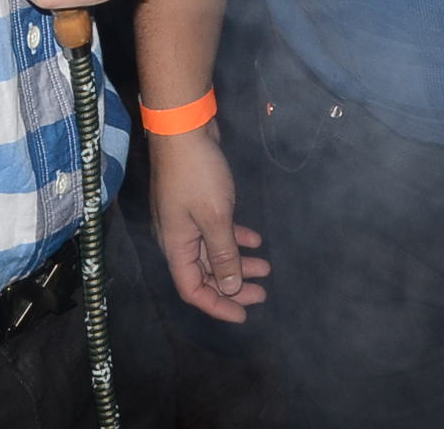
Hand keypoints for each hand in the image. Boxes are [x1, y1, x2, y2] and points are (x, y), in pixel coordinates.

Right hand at [149, 124, 268, 321]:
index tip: (244, 315)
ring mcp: (187, 219)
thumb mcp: (215, 218)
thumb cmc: (197, 174)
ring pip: (213, 252)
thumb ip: (224, 255)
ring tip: (266, 269)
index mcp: (177, 246)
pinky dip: (236, 238)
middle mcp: (178, 238)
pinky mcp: (197, 203)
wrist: (183, 128)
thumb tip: (230, 288)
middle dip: (233, 286)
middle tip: (263, 293)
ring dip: (238, 262)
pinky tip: (256, 240)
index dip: (217, 305)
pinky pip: (217, 231)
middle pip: (205, 274)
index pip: (193, 289)